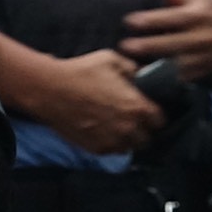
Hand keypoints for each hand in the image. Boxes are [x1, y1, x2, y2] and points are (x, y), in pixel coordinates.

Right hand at [27, 49, 165, 154]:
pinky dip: (111, 143)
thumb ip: (132, 69)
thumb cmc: (82, 71)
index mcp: (137, 107)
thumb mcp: (111, 60)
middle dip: (143, 130)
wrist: (51, 90)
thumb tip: (141, 74)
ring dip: (127, 139)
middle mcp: (129, 128)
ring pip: (129, 147)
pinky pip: (112, 151)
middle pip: (147, 138)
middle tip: (133, 120)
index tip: (149, 111)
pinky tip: (104, 131)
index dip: (155, 115)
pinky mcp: (96, 149)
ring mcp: (113, 141)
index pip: (160, 121)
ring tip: (118, 128)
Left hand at [118, 0, 211, 81]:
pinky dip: (167, 77)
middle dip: (147, 46)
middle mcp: (203, 37)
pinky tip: (149, 75)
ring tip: (133, 64)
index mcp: (199, 16)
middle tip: (124, 46)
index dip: (150, 20)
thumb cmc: (207, 8)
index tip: (128, 21)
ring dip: (155, 65)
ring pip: (178, 64)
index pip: (172, 18)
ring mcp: (204, 56)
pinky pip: (184, 77)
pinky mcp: (204, 71)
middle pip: (172, 44)